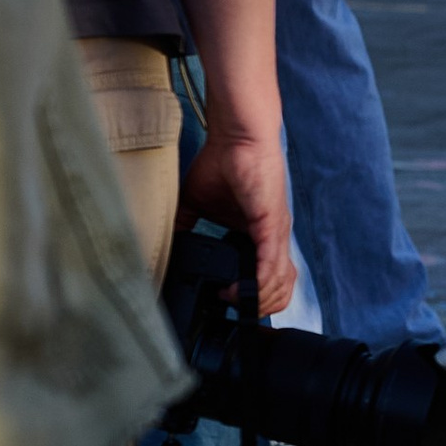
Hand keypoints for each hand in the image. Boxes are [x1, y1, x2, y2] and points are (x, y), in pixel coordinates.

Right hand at [178, 126, 294, 319]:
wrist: (236, 137)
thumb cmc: (222, 163)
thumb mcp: (196, 203)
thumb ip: (186, 224)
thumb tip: (165, 242)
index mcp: (258, 237)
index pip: (266, 279)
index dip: (252, 297)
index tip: (225, 302)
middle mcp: (273, 239)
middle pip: (280, 289)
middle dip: (258, 307)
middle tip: (231, 308)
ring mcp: (276, 234)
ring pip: (280, 282)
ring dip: (258, 300)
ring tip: (232, 301)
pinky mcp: (272, 224)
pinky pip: (272, 263)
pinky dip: (259, 282)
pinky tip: (240, 290)